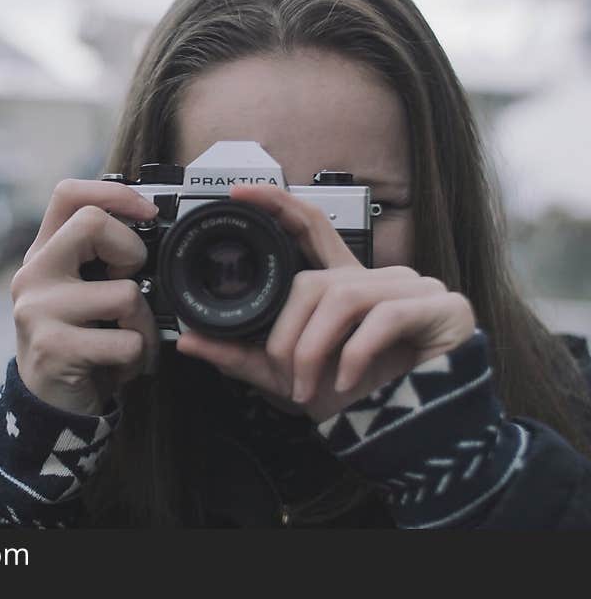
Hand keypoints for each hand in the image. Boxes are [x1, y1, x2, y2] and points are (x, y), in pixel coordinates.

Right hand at [11, 179, 160, 415]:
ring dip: (143, 322)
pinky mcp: (53, 348)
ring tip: (128, 339)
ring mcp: (38, 311)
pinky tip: (120, 365)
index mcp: (44, 253)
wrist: (51, 408)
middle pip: (92, 223)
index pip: (69, 193)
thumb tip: (154, 223)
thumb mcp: (83, 292)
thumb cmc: (81, 341)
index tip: (148, 213)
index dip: (114, 192)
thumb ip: (103, 257)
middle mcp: (33, 274)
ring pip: (124, 292)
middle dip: (131, 252)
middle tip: (129, 285)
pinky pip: (126, 341)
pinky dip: (138, 357)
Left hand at [175, 184, 475, 422]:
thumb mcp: (288, 377)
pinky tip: (348, 382)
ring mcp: (413, 287)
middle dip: (288, 334)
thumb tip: (187, 341)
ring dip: (315, 350)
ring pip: (342, 298)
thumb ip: (241, 357)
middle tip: (286, 376)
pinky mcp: (441, 307)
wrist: (412, 434)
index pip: (310, 227)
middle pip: (313, 280)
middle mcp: (376, 277)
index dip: (277, 203)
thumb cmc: (354, 398)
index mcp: (343, 284)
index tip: (239, 193)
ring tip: (309, 388)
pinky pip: (384, 317)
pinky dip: (355, 354)